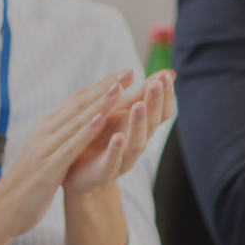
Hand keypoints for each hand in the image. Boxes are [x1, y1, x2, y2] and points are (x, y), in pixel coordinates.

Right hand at [0, 70, 137, 239]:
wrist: (4, 207)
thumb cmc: (28, 182)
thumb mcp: (45, 152)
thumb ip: (59, 136)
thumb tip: (79, 122)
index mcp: (45, 127)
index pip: (76, 100)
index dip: (101, 85)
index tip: (123, 74)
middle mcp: (45, 131)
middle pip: (78, 104)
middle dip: (105, 87)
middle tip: (129, 72)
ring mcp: (45, 148)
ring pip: (76, 121)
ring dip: (99, 104)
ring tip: (119, 89)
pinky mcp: (47, 167)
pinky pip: (69, 146)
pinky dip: (85, 132)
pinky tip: (101, 121)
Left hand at [62, 70, 174, 194]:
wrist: (77, 171)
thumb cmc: (101, 136)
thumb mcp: (119, 111)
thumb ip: (139, 94)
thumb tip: (167, 73)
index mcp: (139, 127)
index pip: (160, 111)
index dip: (165, 95)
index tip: (165, 76)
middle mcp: (136, 143)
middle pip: (151, 124)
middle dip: (154, 104)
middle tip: (155, 85)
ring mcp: (123, 159)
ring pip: (136, 143)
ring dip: (138, 125)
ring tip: (138, 107)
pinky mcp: (105, 171)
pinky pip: (113, 161)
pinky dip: (116, 150)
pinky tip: (118, 138)